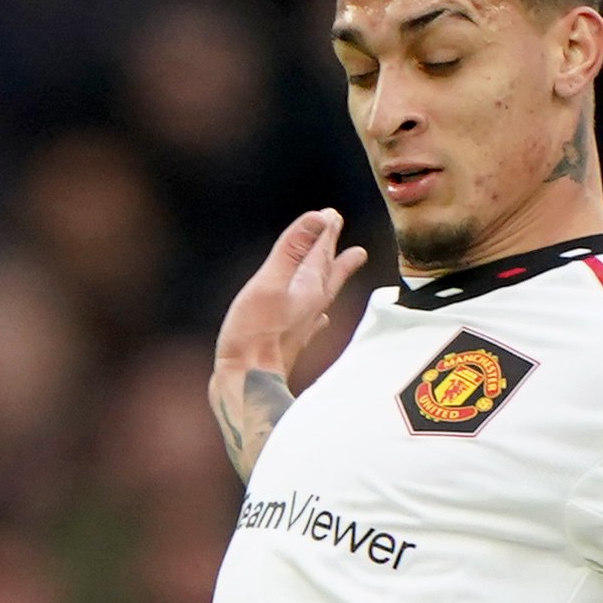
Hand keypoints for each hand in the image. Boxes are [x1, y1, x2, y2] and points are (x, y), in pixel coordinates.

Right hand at [211, 211, 369, 477]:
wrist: (248, 386)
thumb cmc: (254, 334)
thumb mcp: (270, 282)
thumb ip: (292, 249)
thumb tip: (320, 217)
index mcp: (307, 288)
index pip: (320, 252)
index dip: (325, 232)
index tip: (331, 216)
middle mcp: (310, 306)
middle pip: (327, 273)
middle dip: (334, 254)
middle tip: (353, 244)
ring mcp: (301, 327)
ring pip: (322, 296)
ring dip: (331, 279)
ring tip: (345, 269)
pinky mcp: (290, 345)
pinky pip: (311, 323)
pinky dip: (317, 314)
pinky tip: (320, 319)